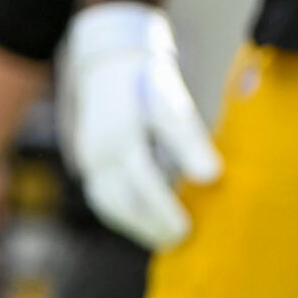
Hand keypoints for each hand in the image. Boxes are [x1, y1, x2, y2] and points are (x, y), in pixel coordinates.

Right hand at [64, 2, 220, 248]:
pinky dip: (120, 213)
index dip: (164, 209)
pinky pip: (100, 195)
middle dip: (151, 224)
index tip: (188, 229)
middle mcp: (100, 148)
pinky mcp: (86, 158)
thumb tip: (211, 177)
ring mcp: (89, 155)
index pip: (143, 181)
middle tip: (180, 240)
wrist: (108, 58)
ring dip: (134, 223)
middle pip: (123, 199)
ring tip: (162, 237)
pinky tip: (142, 221)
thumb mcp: (170, 101)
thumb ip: (189, 139)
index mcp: (122, 134)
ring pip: (107, 201)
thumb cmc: (146, 79)